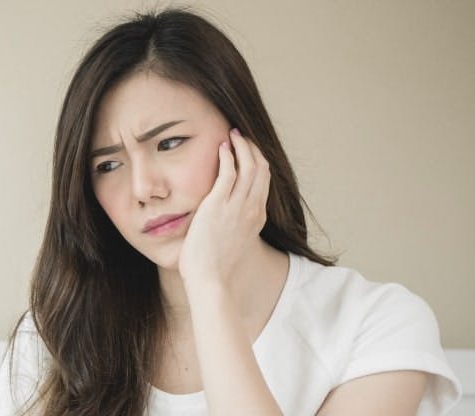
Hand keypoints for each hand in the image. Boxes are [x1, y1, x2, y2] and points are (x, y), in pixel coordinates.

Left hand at [177, 128, 270, 289]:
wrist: (210, 280)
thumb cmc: (214, 268)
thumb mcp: (231, 243)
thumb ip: (231, 227)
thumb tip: (221, 221)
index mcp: (257, 218)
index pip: (263, 182)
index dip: (258, 162)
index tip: (248, 151)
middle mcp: (252, 209)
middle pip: (261, 169)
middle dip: (252, 149)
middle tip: (241, 136)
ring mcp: (237, 206)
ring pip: (249, 166)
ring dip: (242, 147)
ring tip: (232, 135)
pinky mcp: (218, 205)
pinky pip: (228, 172)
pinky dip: (228, 156)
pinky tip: (221, 147)